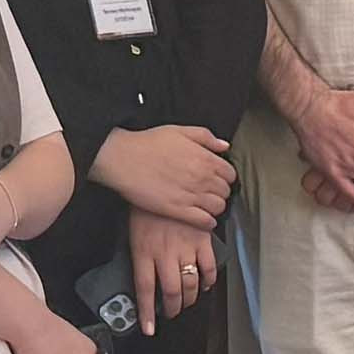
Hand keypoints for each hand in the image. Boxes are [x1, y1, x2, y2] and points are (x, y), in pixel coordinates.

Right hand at [91, 121, 231, 228]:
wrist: (124, 159)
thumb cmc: (148, 144)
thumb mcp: (180, 131)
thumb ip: (206, 137)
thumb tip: (224, 146)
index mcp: (205, 159)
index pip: (230, 174)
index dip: (225, 176)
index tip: (218, 178)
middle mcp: (202, 178)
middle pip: (225, 192)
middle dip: (220, 191)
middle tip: (211, 191)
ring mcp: (191, 195)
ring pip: (218, 207)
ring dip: (215, 207)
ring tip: (206, 205)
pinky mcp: (178, 210)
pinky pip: (205, 221)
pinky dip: (208, 222)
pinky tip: (203, 218)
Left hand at [127, 203, 222, 327]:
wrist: (161, 178)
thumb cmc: (145, 205)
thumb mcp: (133, 231)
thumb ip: (141, 255)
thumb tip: (145, 276)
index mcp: (143, 253)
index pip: (145, 290)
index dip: (147, 313)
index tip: (150, 328)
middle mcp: (164, 254)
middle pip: (170, 292)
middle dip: (172, 308)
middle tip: (172, 313)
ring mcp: (185, 247)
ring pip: (190, 284)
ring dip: (189, 298)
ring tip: (187, 302)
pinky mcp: (202, 239)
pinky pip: (208, 267)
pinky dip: (208, 280)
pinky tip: (205, 284)